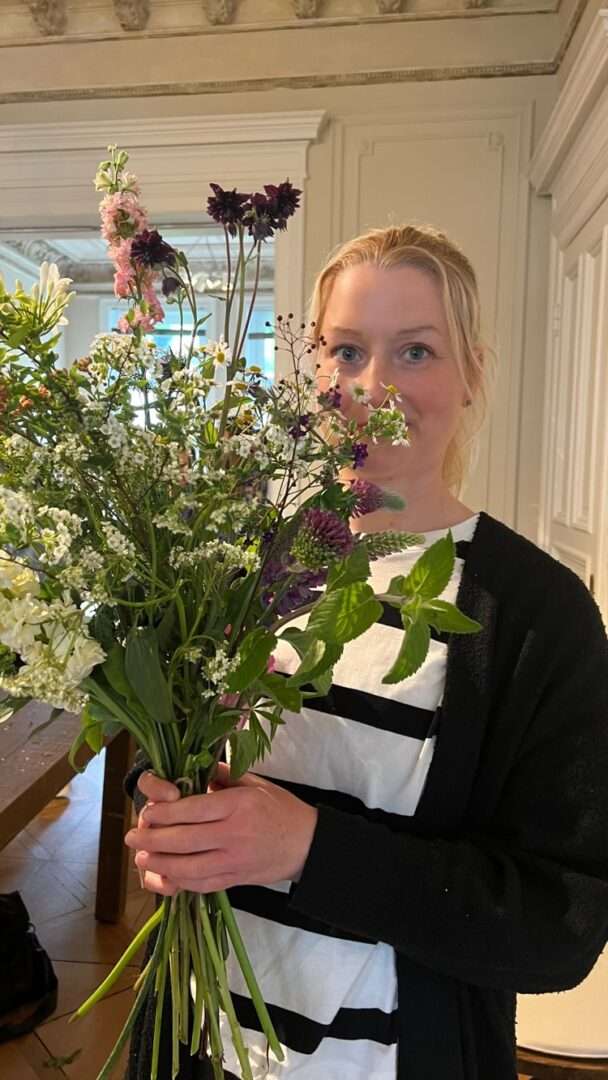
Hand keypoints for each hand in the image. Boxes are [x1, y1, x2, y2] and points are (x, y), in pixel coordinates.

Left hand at [124, 764, 318, 896]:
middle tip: (132, 836)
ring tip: (141, 857)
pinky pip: (201, 885)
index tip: (147, 812)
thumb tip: (190, 768)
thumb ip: (221, 775)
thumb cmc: (280, 808)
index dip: (163, 813)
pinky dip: (179, 882)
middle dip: (152, 839)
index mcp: (237, 805)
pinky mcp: (235, 880)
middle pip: (183, 840)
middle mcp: (233, 834)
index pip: (192, 810)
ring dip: (159, 864)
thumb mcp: (254, 783)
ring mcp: (234, 860)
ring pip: (188, 867)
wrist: (308, 844)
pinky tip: (164, 875)